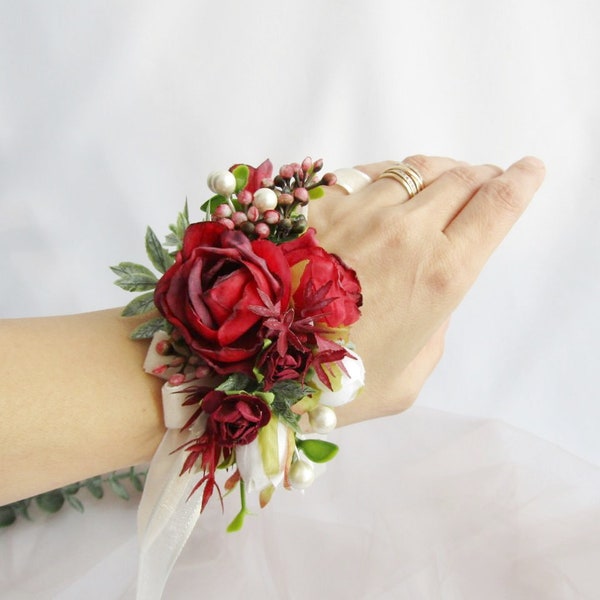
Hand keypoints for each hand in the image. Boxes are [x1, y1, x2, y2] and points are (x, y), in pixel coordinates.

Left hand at [309, 155, 545, 423]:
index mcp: (441, 276)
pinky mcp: (315, 203)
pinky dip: (388, 173)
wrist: (247, 365)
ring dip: (438, 171)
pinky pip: (364, 171)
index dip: (520, 182)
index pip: (497, 207)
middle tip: (484, 180)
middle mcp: (406, 232)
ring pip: (415, 168)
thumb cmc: (331, 386)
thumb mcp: (407, 378)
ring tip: (440, 181)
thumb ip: (432, 328)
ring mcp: (357, 211)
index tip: (529, 170)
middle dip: (481, 176)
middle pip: (461, 179)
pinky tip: (387, 184)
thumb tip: (431, 292)